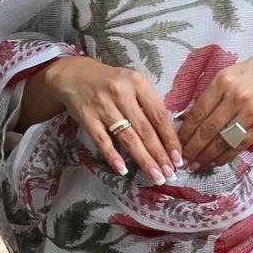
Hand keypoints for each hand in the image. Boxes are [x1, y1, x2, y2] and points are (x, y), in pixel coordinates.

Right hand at [43, 56, 184, 184]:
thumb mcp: (133, 83)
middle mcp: (122, 93)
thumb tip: (168, 137)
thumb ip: (148, 104)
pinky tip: (123, 170)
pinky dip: (113, 157)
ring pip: (127, 138)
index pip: (159, 115)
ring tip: (155, 176)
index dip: (170, 139)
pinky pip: (102, 141)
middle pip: (145, 130)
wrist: (74, 75)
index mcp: (138, 83)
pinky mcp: (87, 118)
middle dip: (160, 155)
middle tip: (170, 174)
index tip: (178, 158)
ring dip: (143, 160)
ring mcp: (103, 106)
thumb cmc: (111, 82)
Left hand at [178, 47, 252, 168]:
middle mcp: (235, 96)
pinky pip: (240, 144)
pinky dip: (225, 155)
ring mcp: (251, 111)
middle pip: (207, 129)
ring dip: (206, 156)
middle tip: (182, 161)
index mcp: (223, 81)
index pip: (198, 112)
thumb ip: (210, 94)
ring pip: (222, 140)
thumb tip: (186, 118)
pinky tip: (215, 161)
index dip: (185, 132)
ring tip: (196, 165)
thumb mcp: (230, 74)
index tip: (177, 143)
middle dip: (192, 148)